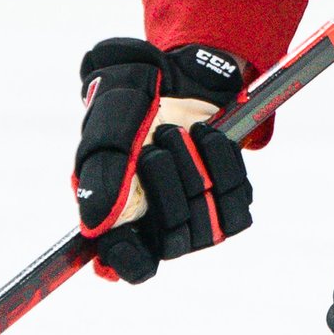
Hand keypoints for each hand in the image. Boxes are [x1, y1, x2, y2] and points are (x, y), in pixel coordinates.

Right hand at [73, 40, 252, 285]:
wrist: (173, 71)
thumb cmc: (128, 102)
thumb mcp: (107, 129)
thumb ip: (100, 175)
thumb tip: (95, 225)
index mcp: (119, 216)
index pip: (128, 263)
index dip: (130, 260)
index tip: (130, 241)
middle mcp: (157, 223)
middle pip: (172, 242)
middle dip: (166, 186)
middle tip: (155, 146)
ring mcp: (196, 214)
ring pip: (207, 226)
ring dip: (193, 170)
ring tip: (180, 134)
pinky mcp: (228, 197)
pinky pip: (237, 202)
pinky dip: (224, 163)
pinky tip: (207, 135)